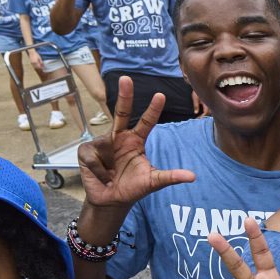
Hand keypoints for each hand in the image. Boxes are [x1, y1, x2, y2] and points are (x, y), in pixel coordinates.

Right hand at [74, 79, 190, 209]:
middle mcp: (119, 137)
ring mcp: (102, 143)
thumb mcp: (152, 182)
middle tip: (126, 78)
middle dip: (124, 95)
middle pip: (121, 112)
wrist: (111, 201)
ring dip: (108, 168)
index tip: (161, 95)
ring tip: (111, 176)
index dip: (152, 110)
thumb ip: (170, 177)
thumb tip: (192, 176)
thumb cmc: (132, 187)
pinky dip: (99, 171)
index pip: (146, 122)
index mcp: (135, 141)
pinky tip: (102, 176)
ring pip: (105, 147)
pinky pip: (94, 158)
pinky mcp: (87, 151)